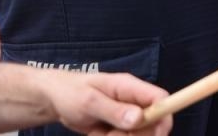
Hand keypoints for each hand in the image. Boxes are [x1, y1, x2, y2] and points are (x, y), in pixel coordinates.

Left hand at [37, 69, 172, 134]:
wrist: (54, 100)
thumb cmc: (69, 92)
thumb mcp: (89, 101)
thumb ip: (114, 110)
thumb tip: (139, 118)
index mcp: (129, 87)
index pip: (160, 99)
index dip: (164, 117)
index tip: (155, 134)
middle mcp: (132, 101)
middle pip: (152, 124)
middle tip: (111, 135)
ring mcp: (126, 116)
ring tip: (99, 134)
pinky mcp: (118, 128)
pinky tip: (96, 135)